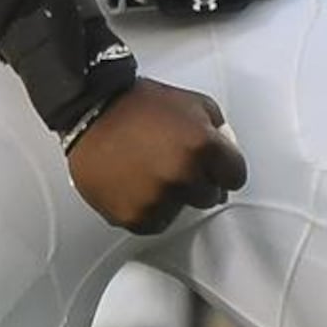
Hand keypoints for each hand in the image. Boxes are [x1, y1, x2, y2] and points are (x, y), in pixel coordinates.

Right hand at [63, 81, 244, 233]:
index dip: (224, 169)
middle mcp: (183, 175)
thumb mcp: (193, 104)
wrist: (90, 111)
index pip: (235, 176)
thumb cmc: (137, 105)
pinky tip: (136, 185)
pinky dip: (148, 209)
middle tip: (174, 164)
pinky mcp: (134, 215)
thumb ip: (217, 130)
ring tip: (149, 171)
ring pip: (181, 211)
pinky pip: (153, 222)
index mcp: (203, 147)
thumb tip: (226, 152)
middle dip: (199, 182)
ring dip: (172, 197)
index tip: (214, 168)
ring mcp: (158, 198)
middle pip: (210, 196)